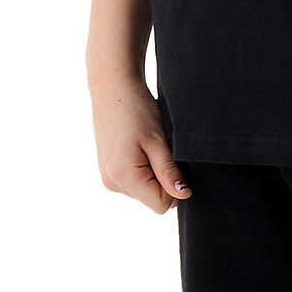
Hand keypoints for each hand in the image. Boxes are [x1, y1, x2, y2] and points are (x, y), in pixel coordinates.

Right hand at [89, 73, 192, 213]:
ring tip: (147, 143)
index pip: (161, 205)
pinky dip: (142, 168)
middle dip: (163, 178)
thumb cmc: (136, 108)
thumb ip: (169, 171)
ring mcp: (108, 178)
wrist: (113, 86)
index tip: (174, 160)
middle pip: (151, 199)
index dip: (175, 186)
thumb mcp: (158, 140)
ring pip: (143, 190)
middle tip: (160, 147)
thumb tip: (184, 195)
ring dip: (152, 172)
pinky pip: (133, 181)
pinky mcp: (108, 170)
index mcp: (124, 177)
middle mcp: (112, 183)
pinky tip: (139, 145)